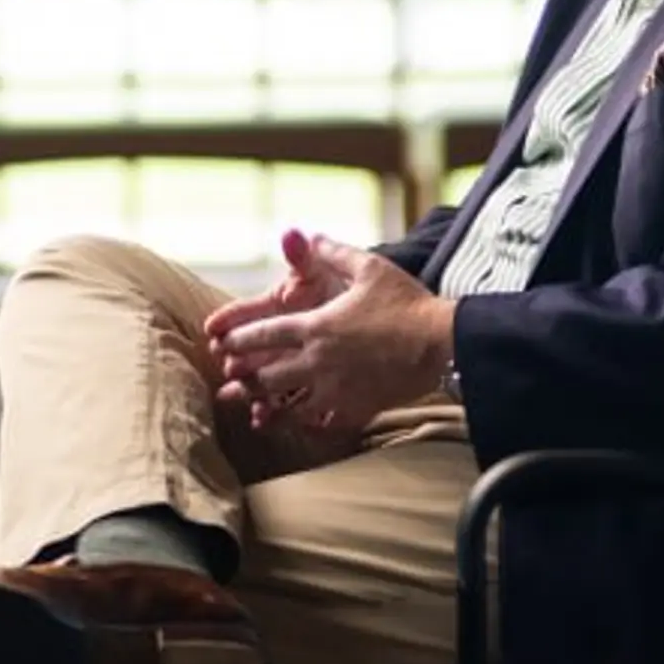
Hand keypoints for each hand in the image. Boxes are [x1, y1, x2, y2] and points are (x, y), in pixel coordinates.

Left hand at [205, 229, 455, 461]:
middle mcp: (318, 361)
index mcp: (316, 327)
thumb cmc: (406, 301)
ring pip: (290, 407)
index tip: (221, 344)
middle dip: (244, 380)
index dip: (238, 340)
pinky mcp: (357, 408)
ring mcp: (336, 390)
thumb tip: (309, 236)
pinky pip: (325, 423)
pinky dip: (309, 425)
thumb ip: (333, 253)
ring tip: (251, 415)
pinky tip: (301, 427)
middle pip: (267, 376)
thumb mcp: (369, 267)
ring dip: (267, 410)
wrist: (442, 341)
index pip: (264, 335)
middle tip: (226, 383)